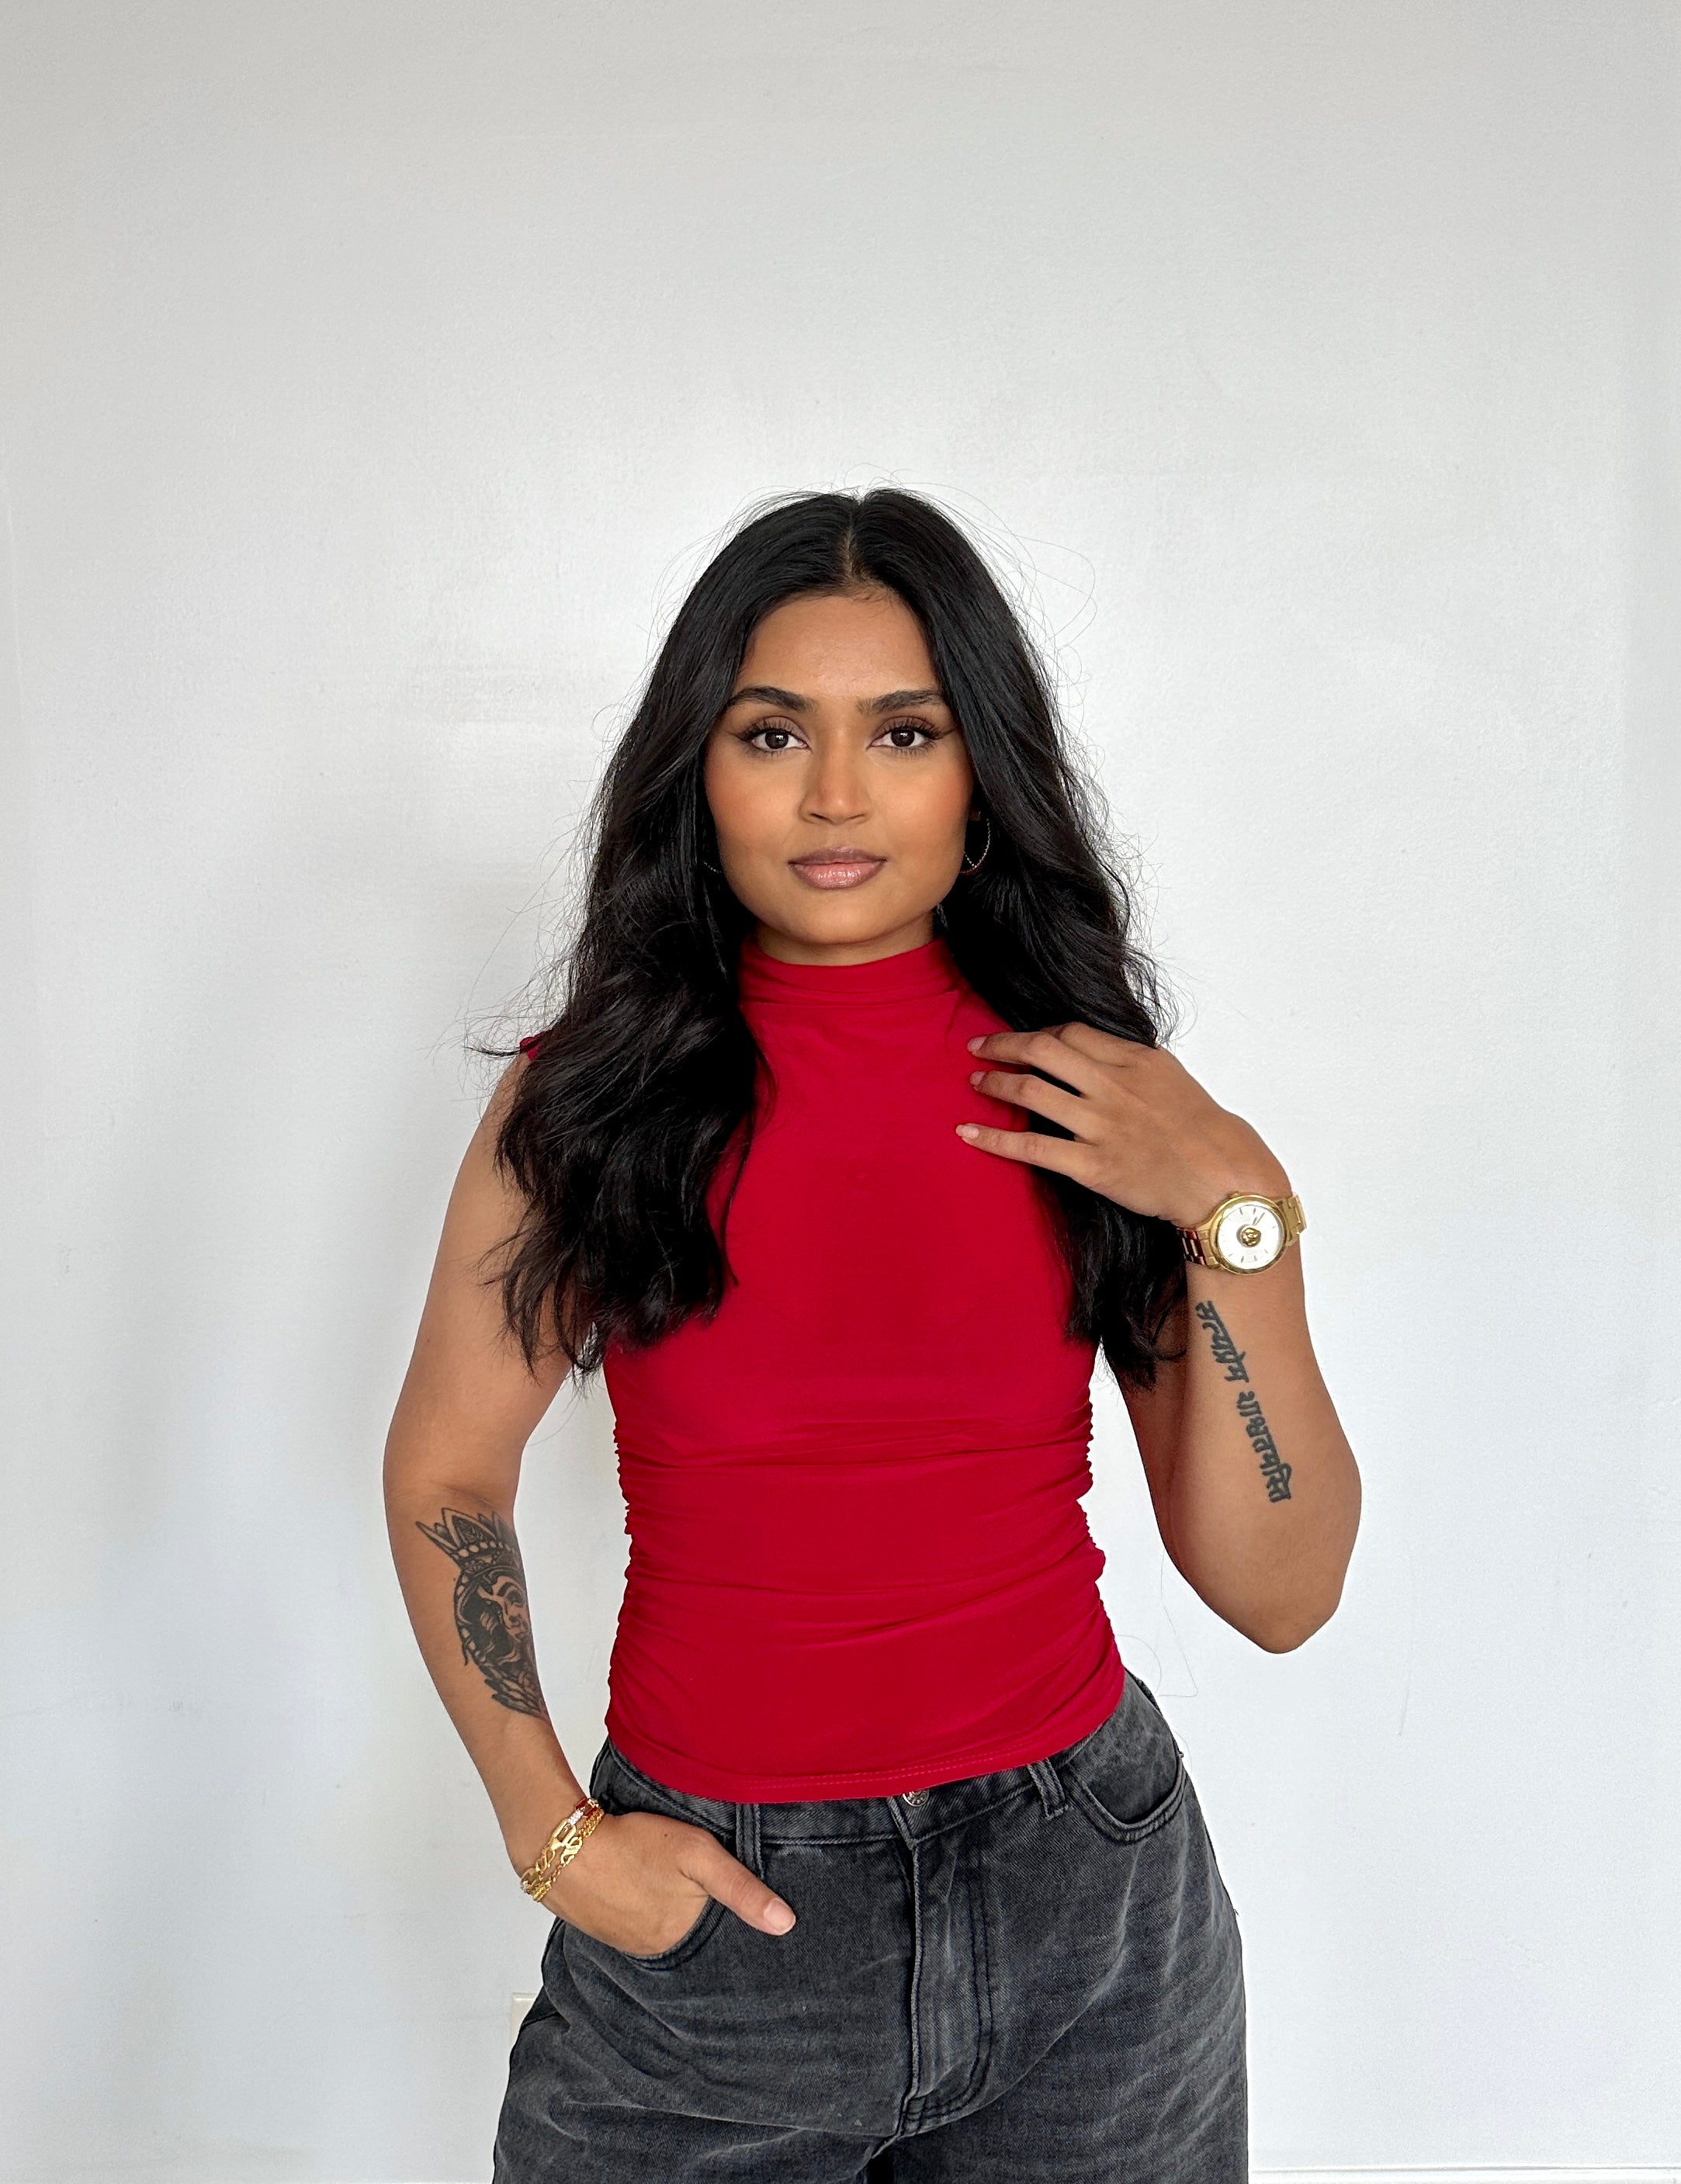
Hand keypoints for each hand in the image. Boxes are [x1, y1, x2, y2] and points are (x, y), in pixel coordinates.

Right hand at [532, 1808, 796, 1956]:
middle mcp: (654, 1948)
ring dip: (666, 1905)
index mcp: (680, 1938)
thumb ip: (741, 1888)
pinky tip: (639, 1883)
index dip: (723, 1908)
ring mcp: (625, 1940)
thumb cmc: (632, 1844)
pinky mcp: (604, 1926)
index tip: (719, 1888)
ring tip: (662, 1877)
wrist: (562, 1846)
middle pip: (689, 1927)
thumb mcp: (698, 1855)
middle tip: (686, 1875)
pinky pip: (634, 1920)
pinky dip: (640, 1903)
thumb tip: (785, 1924)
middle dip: (695, 1907)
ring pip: (661, 1922)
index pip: (718, 1930)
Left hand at [958, 1026, 1289, 1228]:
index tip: (1023, 1040)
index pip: (1071, 1033)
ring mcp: (1099, 1125)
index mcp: (1134, 1060)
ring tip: (975, 1082)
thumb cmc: (1204, 1130)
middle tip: (978, 1047)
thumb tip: (1098, 1053)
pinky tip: (967, 1133)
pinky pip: (1031, 1148)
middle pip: (1042, 1050)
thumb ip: (1131, 1062)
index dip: (1039, 1033)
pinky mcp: (1091, 1166)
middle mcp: (1112, 1086)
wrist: (1223, 1177)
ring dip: (993, 1084)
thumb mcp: (1172, 1077)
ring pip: (1030, 1092)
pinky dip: (993, 1139)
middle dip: (1002, 1045)